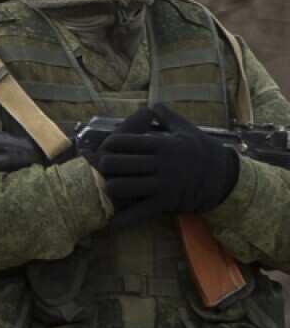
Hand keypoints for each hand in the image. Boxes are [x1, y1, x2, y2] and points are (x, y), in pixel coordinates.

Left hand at [94, 104, 238, 225]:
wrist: (226, 178)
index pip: (122, 142)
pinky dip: (124, 219)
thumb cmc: (204, 151)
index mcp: (162, 144)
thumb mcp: (188, 130)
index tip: (106, 149)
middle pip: (115, 165)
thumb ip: (168, 117)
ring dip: (111, 189)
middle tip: (102, 170)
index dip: (108, 145)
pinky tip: (112, 222)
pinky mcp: (166, 203)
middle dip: (103, 168)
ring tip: (109, 188)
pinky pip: (139, 213)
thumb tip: (153, 105)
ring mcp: (162, 184)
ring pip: (121, 188)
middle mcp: (160, 163)